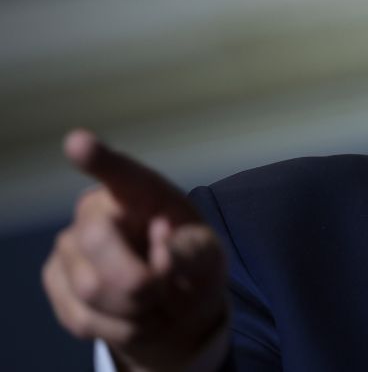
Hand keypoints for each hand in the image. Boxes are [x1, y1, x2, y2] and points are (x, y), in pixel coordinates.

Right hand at [42, 130, 228, 371]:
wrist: (173, 307)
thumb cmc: (190, 265)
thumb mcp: (208, 257)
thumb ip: (192, 253)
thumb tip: (163, 255)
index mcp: (143, 193)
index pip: (119, 173)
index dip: (99, 159)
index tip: (79, 143)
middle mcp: (97, 210)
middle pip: (96, 241)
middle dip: (140, 278)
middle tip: (166, 285)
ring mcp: (69, 246)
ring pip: (91, 288)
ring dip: (135, 308)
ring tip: (154, 300)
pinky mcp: (55, 280)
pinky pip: (83, 317)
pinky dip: (119, 327)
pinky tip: (132, 315)